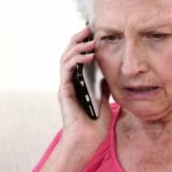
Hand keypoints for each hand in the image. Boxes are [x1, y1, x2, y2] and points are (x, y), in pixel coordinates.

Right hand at [58, 26, 111, 154]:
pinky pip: (67, 70)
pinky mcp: (64, 91)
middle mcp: (70, 83)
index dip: (84, 45)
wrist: (87, 141)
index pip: (78, 59)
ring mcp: (66, 86)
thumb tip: (107, 75)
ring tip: (90, 40)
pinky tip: (87, 55)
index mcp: (78, 84)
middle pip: (69, 54)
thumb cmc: (94, 126)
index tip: (94, 34)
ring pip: (66, 59)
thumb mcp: (104, 101)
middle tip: (88, 29)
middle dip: (78, 40)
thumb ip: (103, 88)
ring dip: (77, 47)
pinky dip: (76, 60)